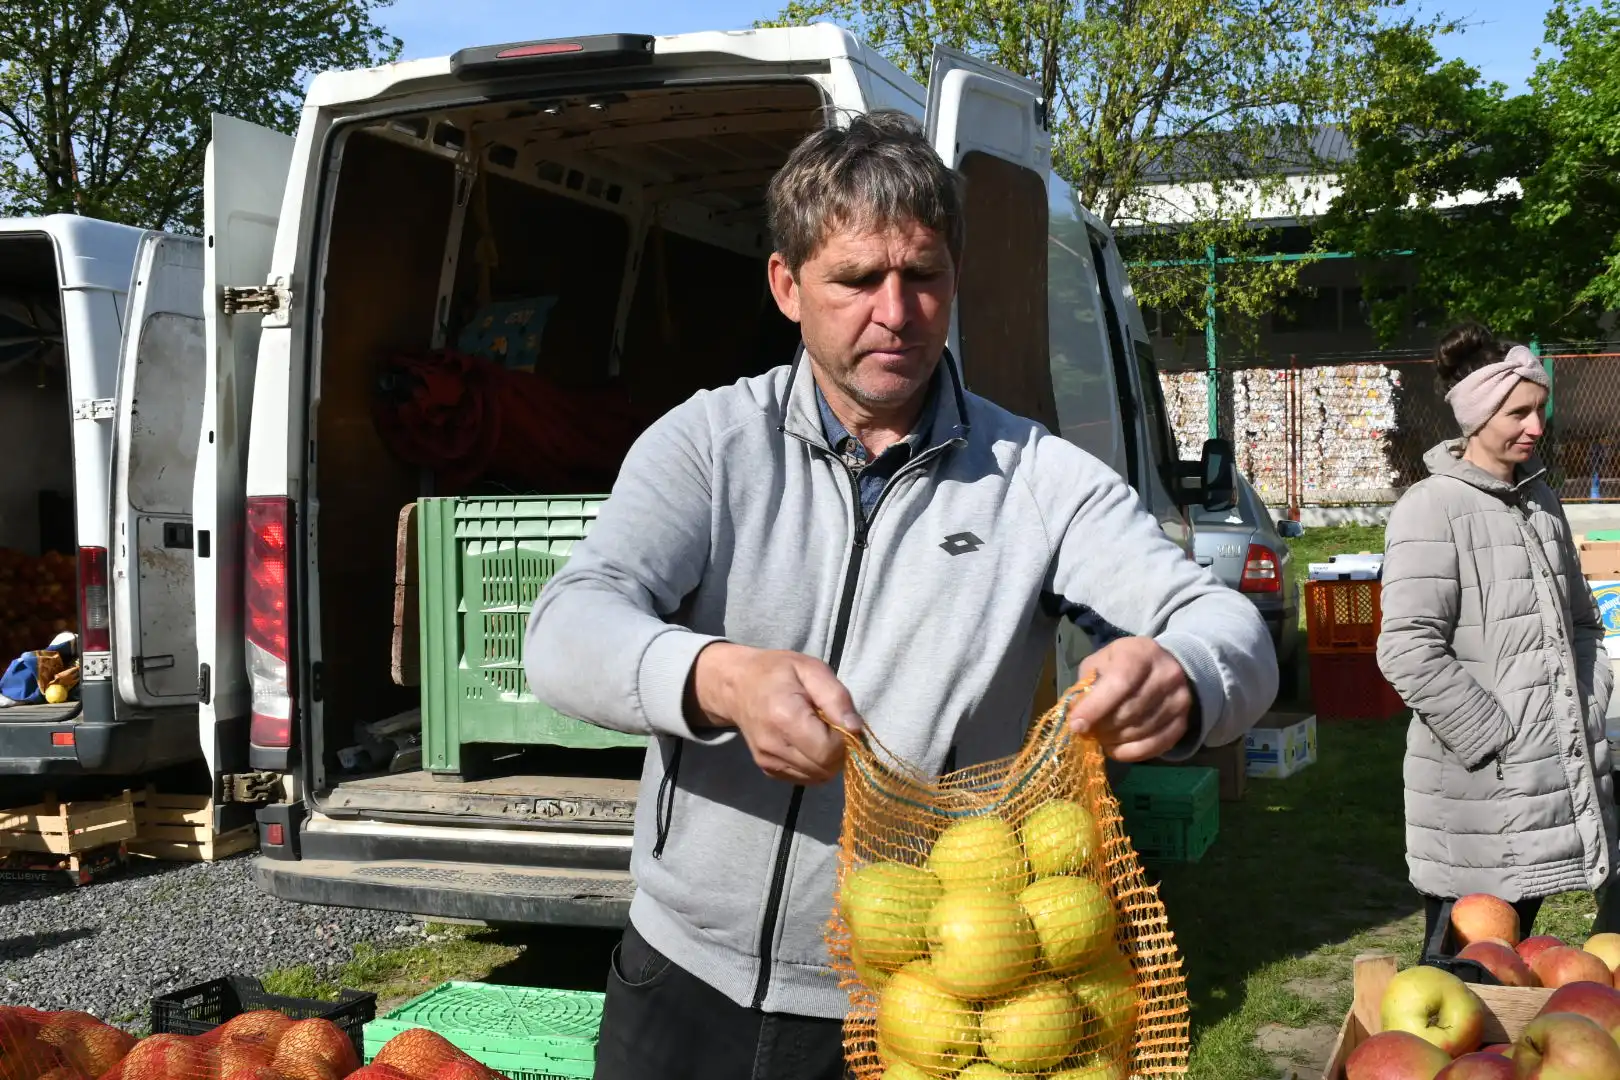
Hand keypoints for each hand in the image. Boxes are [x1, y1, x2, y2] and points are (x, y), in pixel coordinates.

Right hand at [688, 643, 862, 783]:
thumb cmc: (778, 672)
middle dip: (838, 751)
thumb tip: (856, 729)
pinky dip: (815, 765)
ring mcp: (768, 762)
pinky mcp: (768, 770)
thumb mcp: (812, 669)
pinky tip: (808, 742)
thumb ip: (836, 697)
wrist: (738, 686)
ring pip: (818, 777)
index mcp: (785, 717)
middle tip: (831, 726)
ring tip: (818, 732)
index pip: (828, 750)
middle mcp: (773, 746)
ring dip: (828, 760)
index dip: (844, 738)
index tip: (839, 719)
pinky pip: (805, 778)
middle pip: (825, 768)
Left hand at [1066, 636, 1192, 761]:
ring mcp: (1179, 700)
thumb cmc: (1124, 663)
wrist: (1165, 666)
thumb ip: (1088, 684)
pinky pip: (1154, 746)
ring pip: (1140, 731)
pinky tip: (1115, 748)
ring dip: (1114, 740)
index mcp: (1142, 653)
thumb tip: (1077, 714)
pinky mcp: (1183, 723)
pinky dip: (1130, 753)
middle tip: (1087, 731)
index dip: (1095, 707)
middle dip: (1102, 726)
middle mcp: (1167, 675)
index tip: (1077, 725)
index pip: (1119, 683)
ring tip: (1100, 737)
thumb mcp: (1101, 662)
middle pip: (1129, 711)